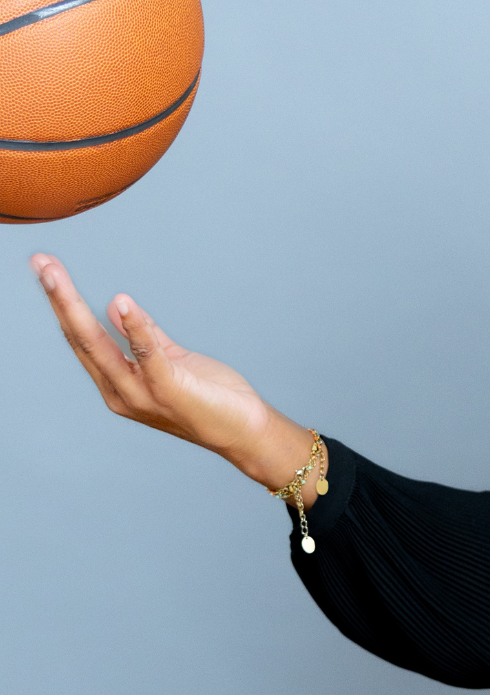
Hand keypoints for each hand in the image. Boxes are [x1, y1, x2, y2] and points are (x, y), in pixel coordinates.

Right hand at [30, 254, 323, 503]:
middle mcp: (120, 392)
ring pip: (99, 347)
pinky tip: (124, 304)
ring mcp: (141, 394)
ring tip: (57, 276)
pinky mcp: (169, 391)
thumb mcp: (171, 359)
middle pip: (81, 339)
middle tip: (40, 262)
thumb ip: (145, 335)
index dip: (63, 304)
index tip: (46, 268)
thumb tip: (116, 303)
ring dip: (76, 309)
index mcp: (117, 384)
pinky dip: (135, 329)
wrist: (244, 432)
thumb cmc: (209, 397)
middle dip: (59, 300)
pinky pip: (148, 356)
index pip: (81, 338)